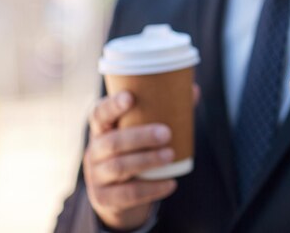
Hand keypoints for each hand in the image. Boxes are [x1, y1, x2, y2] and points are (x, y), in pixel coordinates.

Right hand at [84, 86, 198, 229]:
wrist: (117, 197)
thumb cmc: (134, 152)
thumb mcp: (141, 132)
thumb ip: (165, 111)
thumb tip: (194, 90)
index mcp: (102, 129)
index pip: (98, 113)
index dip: (112, 105)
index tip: (130, 97)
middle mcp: (94, 150)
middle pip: (111, 142)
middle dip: (140, 137)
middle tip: (167, 133)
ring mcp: (96, 176)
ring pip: (119, 167)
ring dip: (147, 160)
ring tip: (171, 156)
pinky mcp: (104, 198)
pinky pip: (127, 194)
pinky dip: (151, 189)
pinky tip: (171, 184)